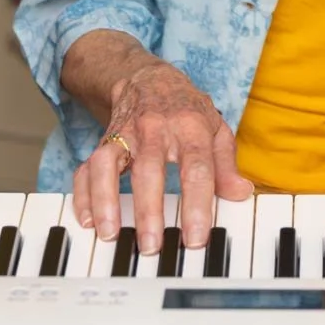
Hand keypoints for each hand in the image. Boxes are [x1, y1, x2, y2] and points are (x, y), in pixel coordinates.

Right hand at [72, 59, 251, 253]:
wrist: (148, 78)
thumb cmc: (186, 110)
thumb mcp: (215, 129)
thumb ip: (226, 164)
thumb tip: (241, 193)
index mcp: (190, 127)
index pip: (197, 167)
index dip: (197, 204)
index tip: (196, 238)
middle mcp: (155, 128)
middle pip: (150, 168)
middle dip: (149, 209)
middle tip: (152, 246)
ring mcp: (126, 134)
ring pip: (109, 164)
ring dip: (106, 199)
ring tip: (110, 234)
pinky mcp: (104, 142)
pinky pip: (87, 168)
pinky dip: (83, 194)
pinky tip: (88, 220)